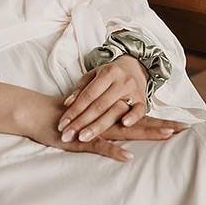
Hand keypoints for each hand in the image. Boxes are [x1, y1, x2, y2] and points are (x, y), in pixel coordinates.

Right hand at [23, 92, 182, 163]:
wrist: (40, 114)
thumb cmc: (65, 121)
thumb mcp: (89, 127)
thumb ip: (105, 132)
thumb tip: (123, 139)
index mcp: (112, 118)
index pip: (141, 120)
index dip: (161, 123)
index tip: (184, 126)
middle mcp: (108, 122)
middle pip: (140, 125)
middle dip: (163, 126)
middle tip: (186, 129)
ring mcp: (97, 130)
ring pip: (126, 132)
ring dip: (147, 133)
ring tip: (167, 135)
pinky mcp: (83, 140)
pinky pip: (100, 146)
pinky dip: (114, 151)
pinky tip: (128, 156)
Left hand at [58, 57, 179, 143]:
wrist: (136, 67)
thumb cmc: (109, 75)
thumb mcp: (93, 76)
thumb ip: (80, 89)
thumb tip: (67, 104)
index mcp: (107, 73)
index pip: (88, 95)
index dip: (74, 111)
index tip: (62, 125)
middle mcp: (121, 82)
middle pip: (99, 105)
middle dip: (81, 122)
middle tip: (67, 136)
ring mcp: (133, 91)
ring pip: (115, 110)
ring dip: (99, 126)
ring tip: (84, 138)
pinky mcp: (143, 101)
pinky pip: (140, 110)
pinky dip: (133, 117)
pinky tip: (124, 125)